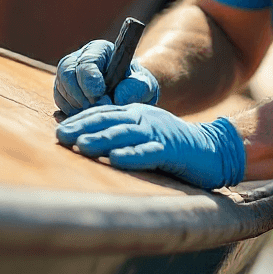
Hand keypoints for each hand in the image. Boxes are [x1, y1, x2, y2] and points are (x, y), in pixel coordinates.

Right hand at [53, 39, 159, 114]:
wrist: (129, 95)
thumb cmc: (136, 86)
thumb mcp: (144, 86)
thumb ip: (136, 88)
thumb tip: (118, 97)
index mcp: (100, 50)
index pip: (86, 62)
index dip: (90, 82)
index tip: (102, 99)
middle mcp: (80, 58)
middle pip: (67, 72)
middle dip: (80, 95)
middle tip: (96, 108)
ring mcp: (69, 73)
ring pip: (61, 87)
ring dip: (75, 104)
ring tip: (94, 112)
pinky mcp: (63, 89)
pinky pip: (59, 100)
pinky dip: (70, 111)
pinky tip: (87, 114)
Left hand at [55, 104, 245, 189]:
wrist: (212, 149)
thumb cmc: (172, 146)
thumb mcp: (143, 135)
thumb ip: (121, 136)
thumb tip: (85, 143)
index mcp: (136, 114)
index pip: (104, 113)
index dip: (81, 120)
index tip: (60, 131)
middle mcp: (145, 119)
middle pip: (110, 120)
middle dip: (84, 128)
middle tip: (61, 136)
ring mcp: (158, 133)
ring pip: (126, 134)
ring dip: (103, 139)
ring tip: (82, 146)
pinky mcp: (172, 150)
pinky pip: (150, 152)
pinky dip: (132, 155)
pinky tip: (116, 160)